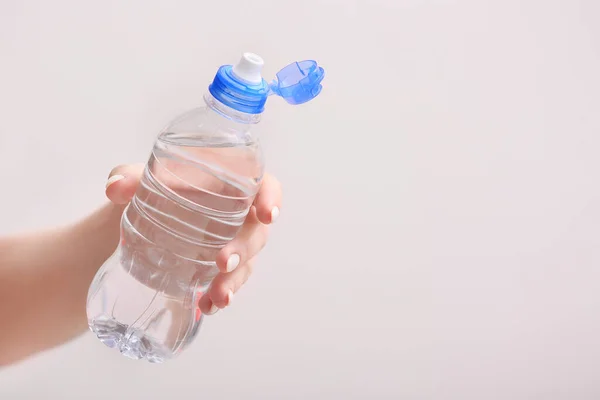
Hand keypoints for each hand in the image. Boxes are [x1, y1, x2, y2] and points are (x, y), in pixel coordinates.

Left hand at [104, 163, 281, 314]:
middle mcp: (237, 214)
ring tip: (217, 297)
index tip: (267, 214)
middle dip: (245, 249)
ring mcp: (230, 243)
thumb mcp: (138, 180)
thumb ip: (129, 177)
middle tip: (222, 262)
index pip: (264, 185)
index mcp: (229, 183)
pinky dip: (221, 296)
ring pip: (246, 262)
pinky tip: (207, 306)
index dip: (272, 198)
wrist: (132, 225)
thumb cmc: (149, 191)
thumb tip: (116, 187)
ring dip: (234, 281)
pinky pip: (229, 283)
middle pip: (256, 231)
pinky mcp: (218, 269)